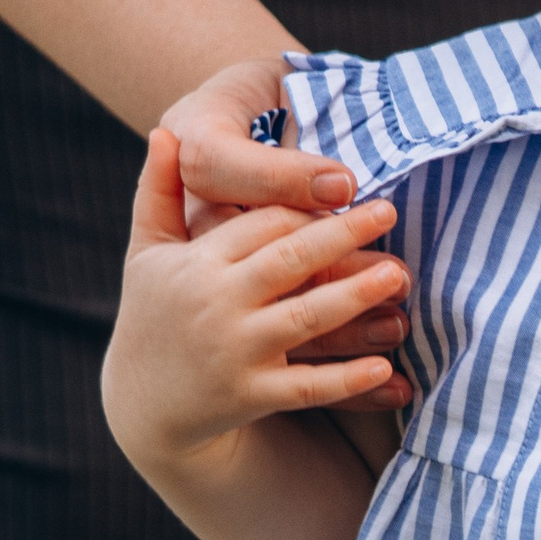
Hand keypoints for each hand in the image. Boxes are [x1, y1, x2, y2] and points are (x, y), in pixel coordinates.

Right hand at [102, 129, 411, 489]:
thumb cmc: (153, 315)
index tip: (347, 188)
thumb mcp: (147, 252)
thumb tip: (164, 132)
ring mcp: (234, 353)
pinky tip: (386, 368)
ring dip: (356, 296)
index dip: (305, 204)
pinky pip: (307, 387)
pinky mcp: (249, 396)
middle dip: (342, 235)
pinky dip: (346, 380)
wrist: (141, 407)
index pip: (260, 223)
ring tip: (399, 275)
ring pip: (307, 319)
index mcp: (197, 263)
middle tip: (389, 212)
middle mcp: (216, 304)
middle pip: (290, 261)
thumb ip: (158, 191)